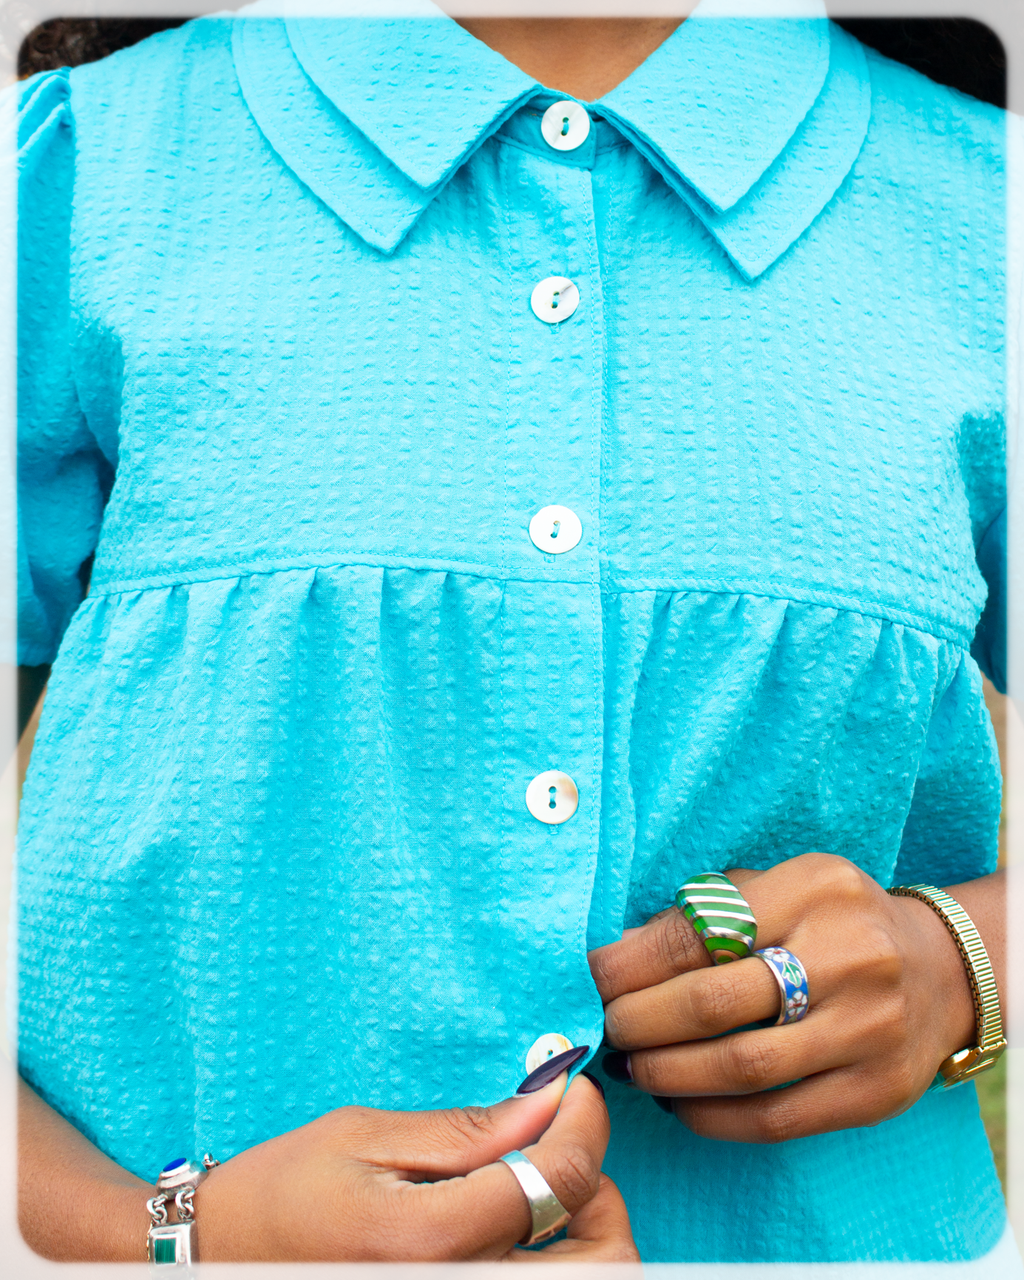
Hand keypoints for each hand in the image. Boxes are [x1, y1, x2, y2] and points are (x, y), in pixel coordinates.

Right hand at [197, 1071, 637, 1261]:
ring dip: (585, 1233)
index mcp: (430, 1244)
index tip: (572, 1085)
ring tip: (540, 1186)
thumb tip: (551, 1101)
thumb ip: (469, 1129)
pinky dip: (551, 1258)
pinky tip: (516, 1222)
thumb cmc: (284, 1191)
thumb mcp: (367, 1136)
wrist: (218, 1263)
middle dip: (601, 1194)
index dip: (584, 1120)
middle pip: (605, 1263)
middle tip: (560, 1149)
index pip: (560, 1182)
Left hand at [589, 853, 992, 1143]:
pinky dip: (712, 1117)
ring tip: (633, 1067)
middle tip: (607, 1027)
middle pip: (715, 1001)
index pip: (703, 929)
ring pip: (742, 1067)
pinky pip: (776, 1118)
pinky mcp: (876, 1091)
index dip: (634, 961)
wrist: (942, 971)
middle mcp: (848, 955)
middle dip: (641, 1020)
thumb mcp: (781, 886)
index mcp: (815, 888)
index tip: (593, 977)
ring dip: (667, 1073)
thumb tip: (617, 953)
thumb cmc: (831, 922)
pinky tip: (678, 1104)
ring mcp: (869, 1028)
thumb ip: (707, 911)